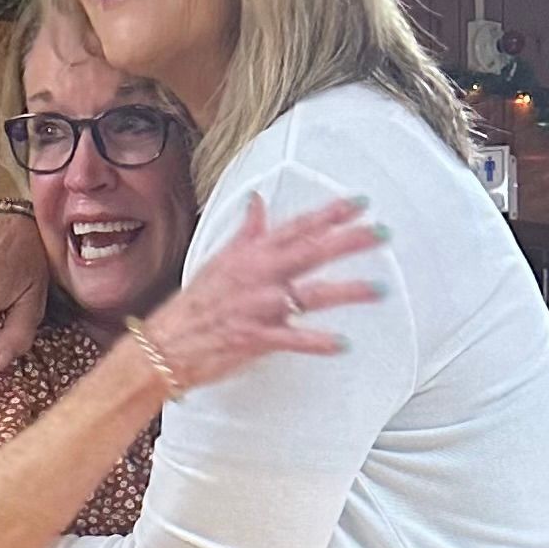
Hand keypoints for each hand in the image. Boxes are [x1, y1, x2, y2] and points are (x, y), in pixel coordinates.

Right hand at [139, 194, 382, 392]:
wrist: (168, 343)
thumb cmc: (197, 304)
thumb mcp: (221, 259)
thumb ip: (248, 232)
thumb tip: (258, 203)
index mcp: (253, 255)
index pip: (297, 227)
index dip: (330, 214)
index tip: (359, 204)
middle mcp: (260, 276)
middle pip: (311, 252)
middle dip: (348, 241)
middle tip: (380, 233)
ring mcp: (260, 307)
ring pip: (311, 294)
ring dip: (347, 291)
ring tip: (379, 290)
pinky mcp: (258, 337)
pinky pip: (294, 340)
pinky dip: (318, 342)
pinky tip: (343, 343)